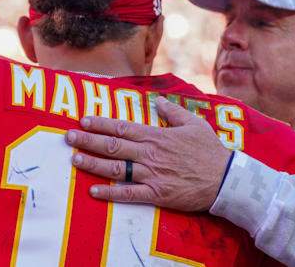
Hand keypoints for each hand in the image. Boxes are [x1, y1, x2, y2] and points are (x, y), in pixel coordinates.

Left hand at [64, 96, 231, 211]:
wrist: (226, 179)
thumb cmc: (210, 150)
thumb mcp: (194, 124)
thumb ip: (173, 112)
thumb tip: (158, 101)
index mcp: (156, 135)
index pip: (122, 127)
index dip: (100, 123)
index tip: (83, 120)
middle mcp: (149, 153)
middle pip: (112, 145)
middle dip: (88, 140)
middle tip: (68, 137)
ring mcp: (151, 174)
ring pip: (115, 168)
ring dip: (92, 163)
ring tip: (74, 159)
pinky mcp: (156, 193)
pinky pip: (128, 193)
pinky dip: (109, 193)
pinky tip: (93, 190)